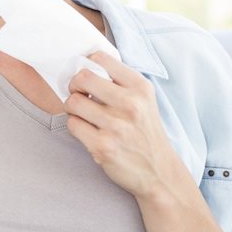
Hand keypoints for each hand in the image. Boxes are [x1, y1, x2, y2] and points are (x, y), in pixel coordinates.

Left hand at [63, 50, 180, 199]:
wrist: (159, 173)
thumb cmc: (144, 132)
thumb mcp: (143, 100)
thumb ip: (119, 81)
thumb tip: (83, 64)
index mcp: (140, 87)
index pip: (100, 58)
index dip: (86, 65)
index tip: (87, 77)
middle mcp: (131, 104)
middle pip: (82, 78)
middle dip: (74, 86)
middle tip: (79, 95)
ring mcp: (117, 126)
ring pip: (73, 102)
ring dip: (72, 108)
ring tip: (83, 114)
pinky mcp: (103, 146)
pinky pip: (73, 125)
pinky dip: (75, 126)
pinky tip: (87, 130)